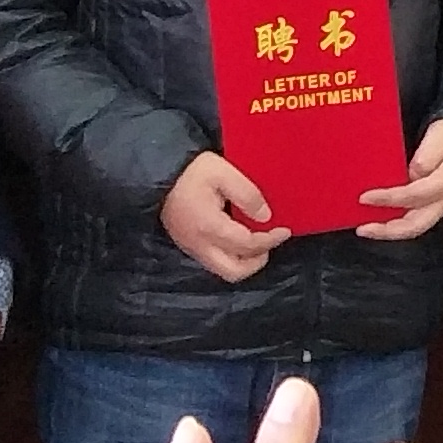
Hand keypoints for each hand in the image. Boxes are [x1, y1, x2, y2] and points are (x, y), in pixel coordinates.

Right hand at [162, 149, 283, 280]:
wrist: (158, 173)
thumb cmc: (191, 171)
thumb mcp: (223, 172)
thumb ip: (247, 195)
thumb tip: (266, 217)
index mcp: (210, 227)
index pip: (248, 245)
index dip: (270, 240)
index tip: (284, 231)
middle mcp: (200, 245)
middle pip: (234, 272)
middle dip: (257, 261)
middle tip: (269, 242)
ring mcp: (191, 248)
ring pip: (224, 270)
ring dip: (244, 261)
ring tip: (256, 241)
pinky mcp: (187, 245)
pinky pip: (214, 261)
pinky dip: (231, 256)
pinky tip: (238, 238)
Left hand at [355, 116, 442, 242]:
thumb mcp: (442, 136)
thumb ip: (428, 153)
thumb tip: (412, 173)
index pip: (414, 195)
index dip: (389, 199)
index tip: (366, 197)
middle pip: (415, 224)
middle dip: (387, 230)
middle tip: (363, 228)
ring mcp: (440, 208)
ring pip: (414, 228)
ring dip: (388, 232)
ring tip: (366, 228)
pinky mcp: (434, 209)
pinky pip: (413, 222)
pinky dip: (394, 226)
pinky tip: (378, 221)